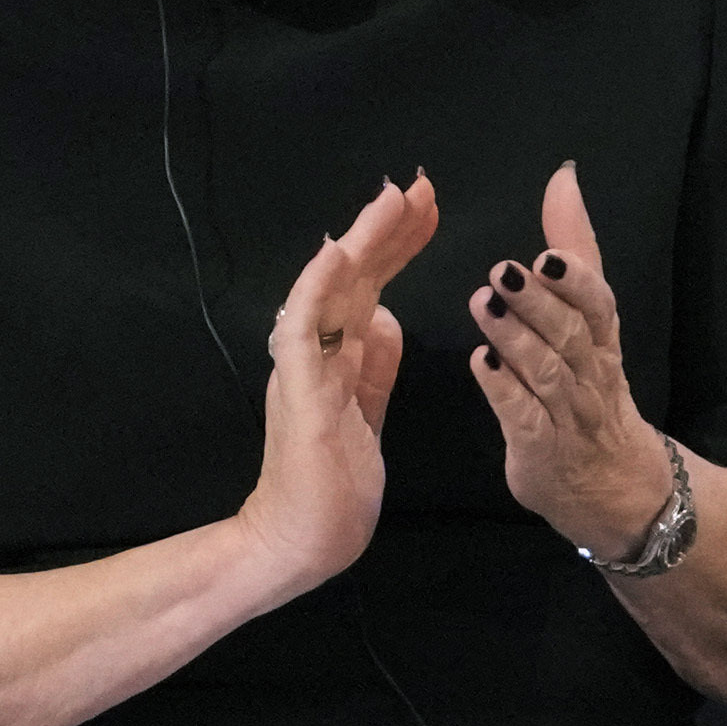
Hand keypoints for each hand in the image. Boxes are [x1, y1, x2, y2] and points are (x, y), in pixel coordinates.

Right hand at [240, 174, 442, 598]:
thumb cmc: (332, 482)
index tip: (427, 207)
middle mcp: (315, 353)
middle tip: (420, 185)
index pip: (370, 287)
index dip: (396, 245)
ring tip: (388, 202)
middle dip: (385, 229)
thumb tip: (386, 316)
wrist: (301, 540)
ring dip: (357, 244)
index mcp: (338, 356)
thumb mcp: (367, 410)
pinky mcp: (298, 394)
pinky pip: (303, 332)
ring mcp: (303, 370)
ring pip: (328, 292)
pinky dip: (319, 291)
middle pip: (351, 278)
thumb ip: (374, 365)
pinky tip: (339, 256)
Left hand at [466, 161, 675, 559]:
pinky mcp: (543, 451)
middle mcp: (592, 376)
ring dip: (518, 339)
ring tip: (483, 305)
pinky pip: (525, 419)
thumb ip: (575, 254)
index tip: (549, 256)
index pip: (601, 307)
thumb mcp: (592, 321)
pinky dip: (504, 391)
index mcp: (603, 343)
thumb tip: (563, 179)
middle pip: (574, 337)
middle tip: (504, 272)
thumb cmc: (594, 393)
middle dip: (542, 304)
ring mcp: (569, 416)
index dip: (578, 283)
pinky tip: (481, 364)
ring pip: (549, 374)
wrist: (620, 491)